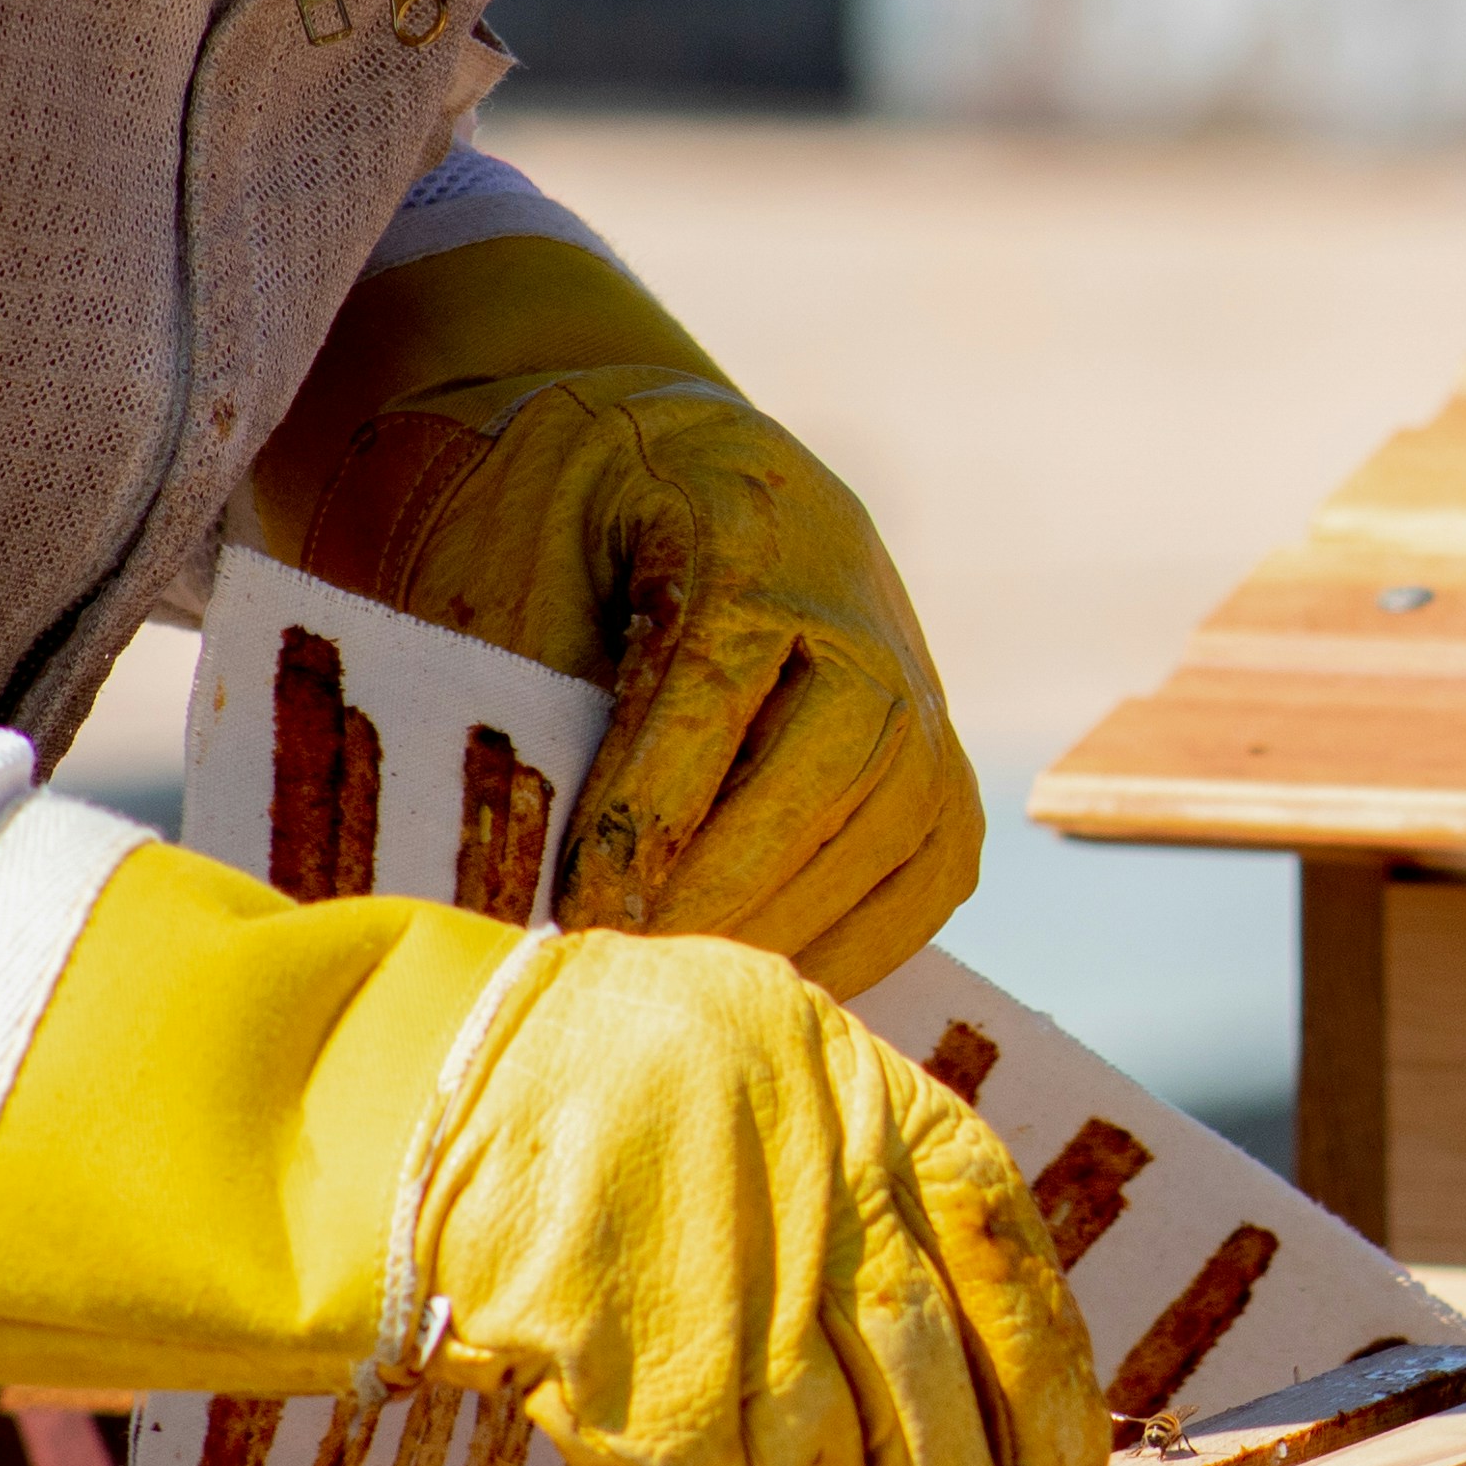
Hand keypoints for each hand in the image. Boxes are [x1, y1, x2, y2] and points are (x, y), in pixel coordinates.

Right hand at [0, 849, 1109, 1465]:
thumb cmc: (638, 1076)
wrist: (460, 1058)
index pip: (1015, 1278)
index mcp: (889, 1122)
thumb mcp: (797, 1070)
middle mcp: (827, 1209)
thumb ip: (885, 1193)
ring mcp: (724, 1292)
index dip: (1053, 1403)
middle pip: (923, 1414)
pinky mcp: (612, 1363)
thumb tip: (956, 1378)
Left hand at [258, 234, 985, 996]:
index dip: (648, 817)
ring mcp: (924, 706)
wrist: (688, 474)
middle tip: (617, 973)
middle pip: (817, 783)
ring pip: (880, 846)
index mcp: (748, 534)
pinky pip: (918, 893)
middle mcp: (865, 620)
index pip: (713, 695)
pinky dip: (841, 952)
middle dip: (714, 898)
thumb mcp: (523, 564)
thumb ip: (533, 695)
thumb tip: (519, 866)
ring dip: (775, 935)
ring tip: (669, 991)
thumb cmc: (573, 527)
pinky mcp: (946, 784)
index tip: (580, 908)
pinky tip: (746, 980)